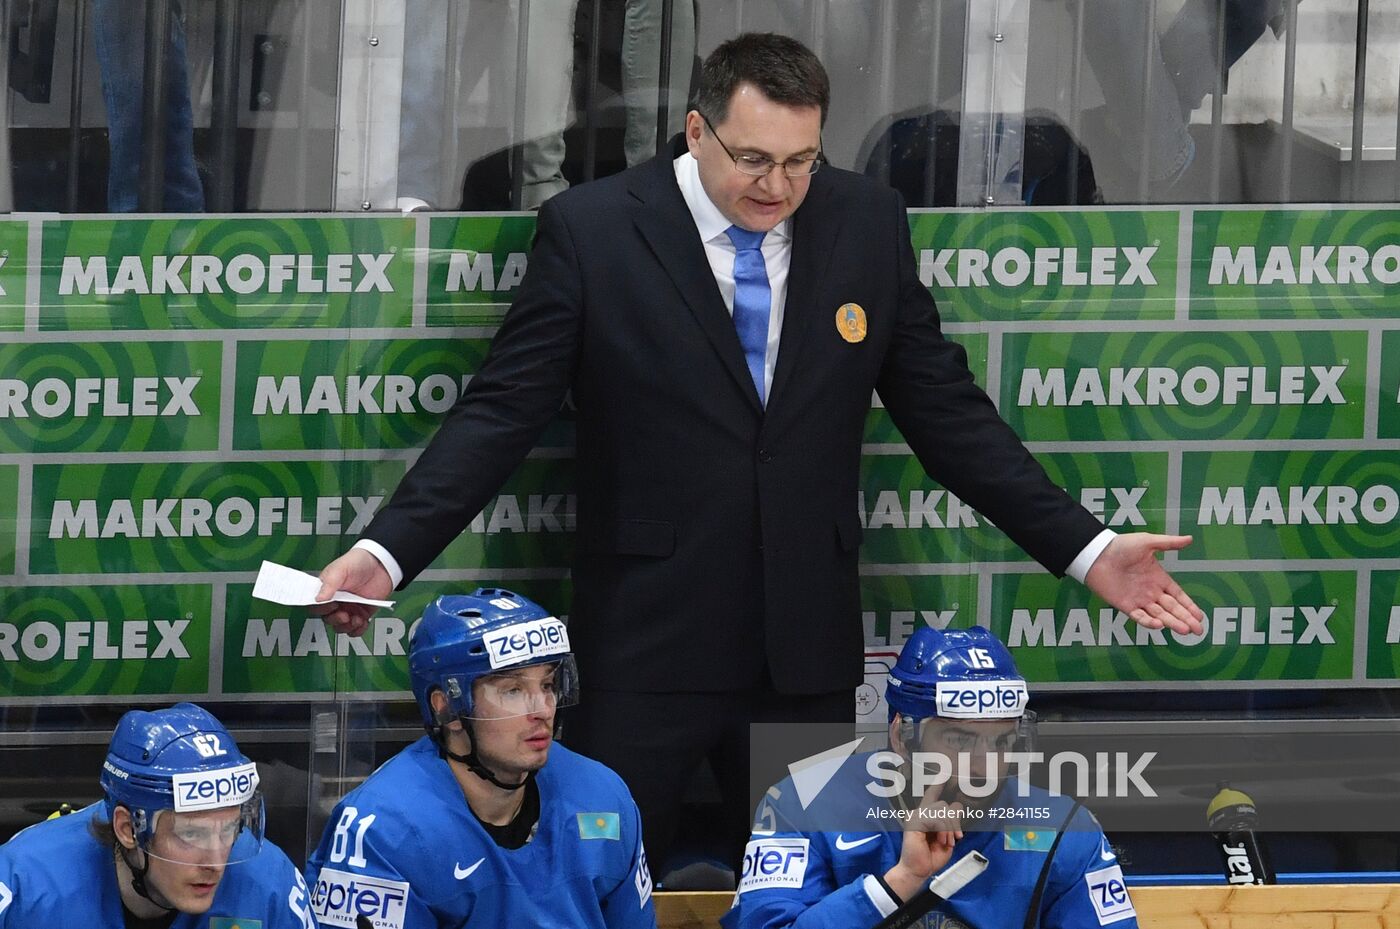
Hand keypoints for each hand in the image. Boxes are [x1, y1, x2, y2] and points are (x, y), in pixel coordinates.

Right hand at [310, 548, 392, 636]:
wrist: (382, 564)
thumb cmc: (359, 562)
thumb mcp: (341, 569)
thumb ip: (329, 583)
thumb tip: (318, 598)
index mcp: (326, 590)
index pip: (315, 605)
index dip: (321, 609)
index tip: (331, 606)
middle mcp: (335, 601)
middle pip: (327, 619)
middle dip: (335, 620)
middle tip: (344, 614)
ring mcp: (348, 608)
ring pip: (340, 626)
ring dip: (347, 626)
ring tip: (355, 618)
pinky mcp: (361, 613)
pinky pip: (355, 629)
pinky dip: (358, 630)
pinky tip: (362, 622)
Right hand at [883, 787, 962, 901]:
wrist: (919, 871)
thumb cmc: (931, 857)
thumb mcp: (947, 839)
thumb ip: (952, 823)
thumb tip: (957, 805)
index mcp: (927, 817)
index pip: (932, 796)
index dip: (937, 785)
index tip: (944, 774)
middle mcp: (920, 813)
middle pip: (944, 805)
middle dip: (954, 822)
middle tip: (956, 839)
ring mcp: (916, 816)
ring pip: (942, 809)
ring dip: (949, 828)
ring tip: (947, 842)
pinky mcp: (914, 822)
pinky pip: (936, 818)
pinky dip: (943, 830)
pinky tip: (941, 840)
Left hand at [1084, 533, 1203, 634]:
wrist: (1096, 554)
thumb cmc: (1120, 546)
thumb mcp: (1147, 542)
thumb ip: (1169, 543)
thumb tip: (1190, 538)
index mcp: (1158, 578)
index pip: (1178, 595)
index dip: (1189, 606)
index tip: (1200, 616)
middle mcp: (1150, 591)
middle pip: (1172, 608)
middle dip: (1186, 619)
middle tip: (1199, 630)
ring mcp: (1138, 599)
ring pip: (1159, 614)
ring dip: (1172, 622)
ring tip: (1185, 630)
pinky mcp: (1124, 605)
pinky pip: (1139, 616)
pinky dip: (1149, 622)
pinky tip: (1160, 625)